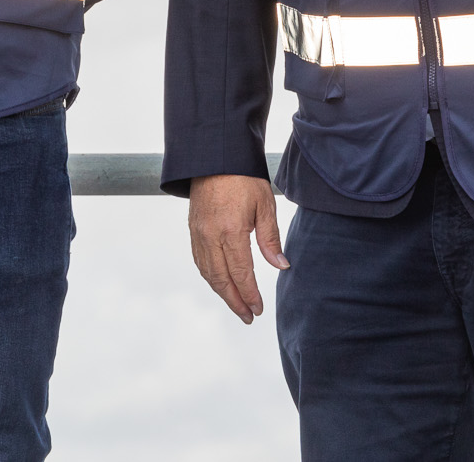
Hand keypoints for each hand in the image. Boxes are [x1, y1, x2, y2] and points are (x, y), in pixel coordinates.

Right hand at [187, 174, 289, 324]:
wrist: (215, 156)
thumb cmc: (243, 178)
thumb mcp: (265, 205)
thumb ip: (270, 239)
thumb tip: (281, 267)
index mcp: (231, 230)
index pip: (241, 273)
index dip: (250, 294)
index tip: (258, 310)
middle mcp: (210, 235)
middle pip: (221, 279)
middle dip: (235, 301)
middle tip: (248, 316)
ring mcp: (198, 233)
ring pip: (207, 272)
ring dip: (221, 292)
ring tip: (236, 304)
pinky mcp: (193, 229)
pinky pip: (199, 260)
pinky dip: (210, 276)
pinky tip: (220, 283)